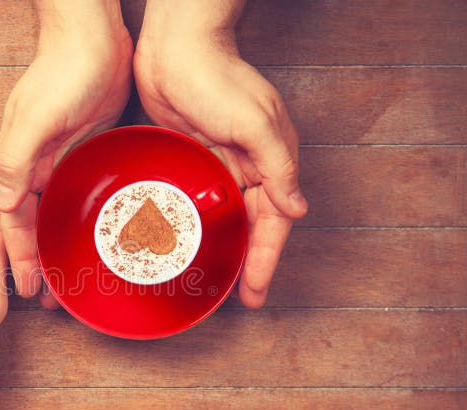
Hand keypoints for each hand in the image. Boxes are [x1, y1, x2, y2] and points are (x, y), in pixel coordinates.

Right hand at [0, 0, 132, 304]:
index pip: (14, 222)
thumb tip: (5, 204)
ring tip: (66, 278)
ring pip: (53, 216)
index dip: (19, 257)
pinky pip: (75, 198)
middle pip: (32, 225)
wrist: (93, 37)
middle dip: (36, 262)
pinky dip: (76, 222)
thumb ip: (17, 163)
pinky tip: (84, 238)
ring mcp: (59, 160)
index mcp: (18, 163)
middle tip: (47, 297)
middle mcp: (35, 166)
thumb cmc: (64, 71)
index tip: (27, 289)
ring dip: (57, 247)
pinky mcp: (83, 153)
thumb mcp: (34, 121)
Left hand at [135, 2, 307, 307]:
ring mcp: (219, 164)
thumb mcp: (256, 123)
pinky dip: (196, 223)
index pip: (273, 221)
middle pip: (250, 225)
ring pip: (225, 217)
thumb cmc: (217, 78)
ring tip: (212, 278)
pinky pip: (198, 199)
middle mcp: (248, 166)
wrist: (174, 49)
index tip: (256, 291)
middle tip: (238, 297)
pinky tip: (185, 242)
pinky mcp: (192, 158)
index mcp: (271, 160)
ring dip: (222, 246)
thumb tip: (297, 209)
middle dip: (247, 262)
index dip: (266, 259)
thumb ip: (279, 167)